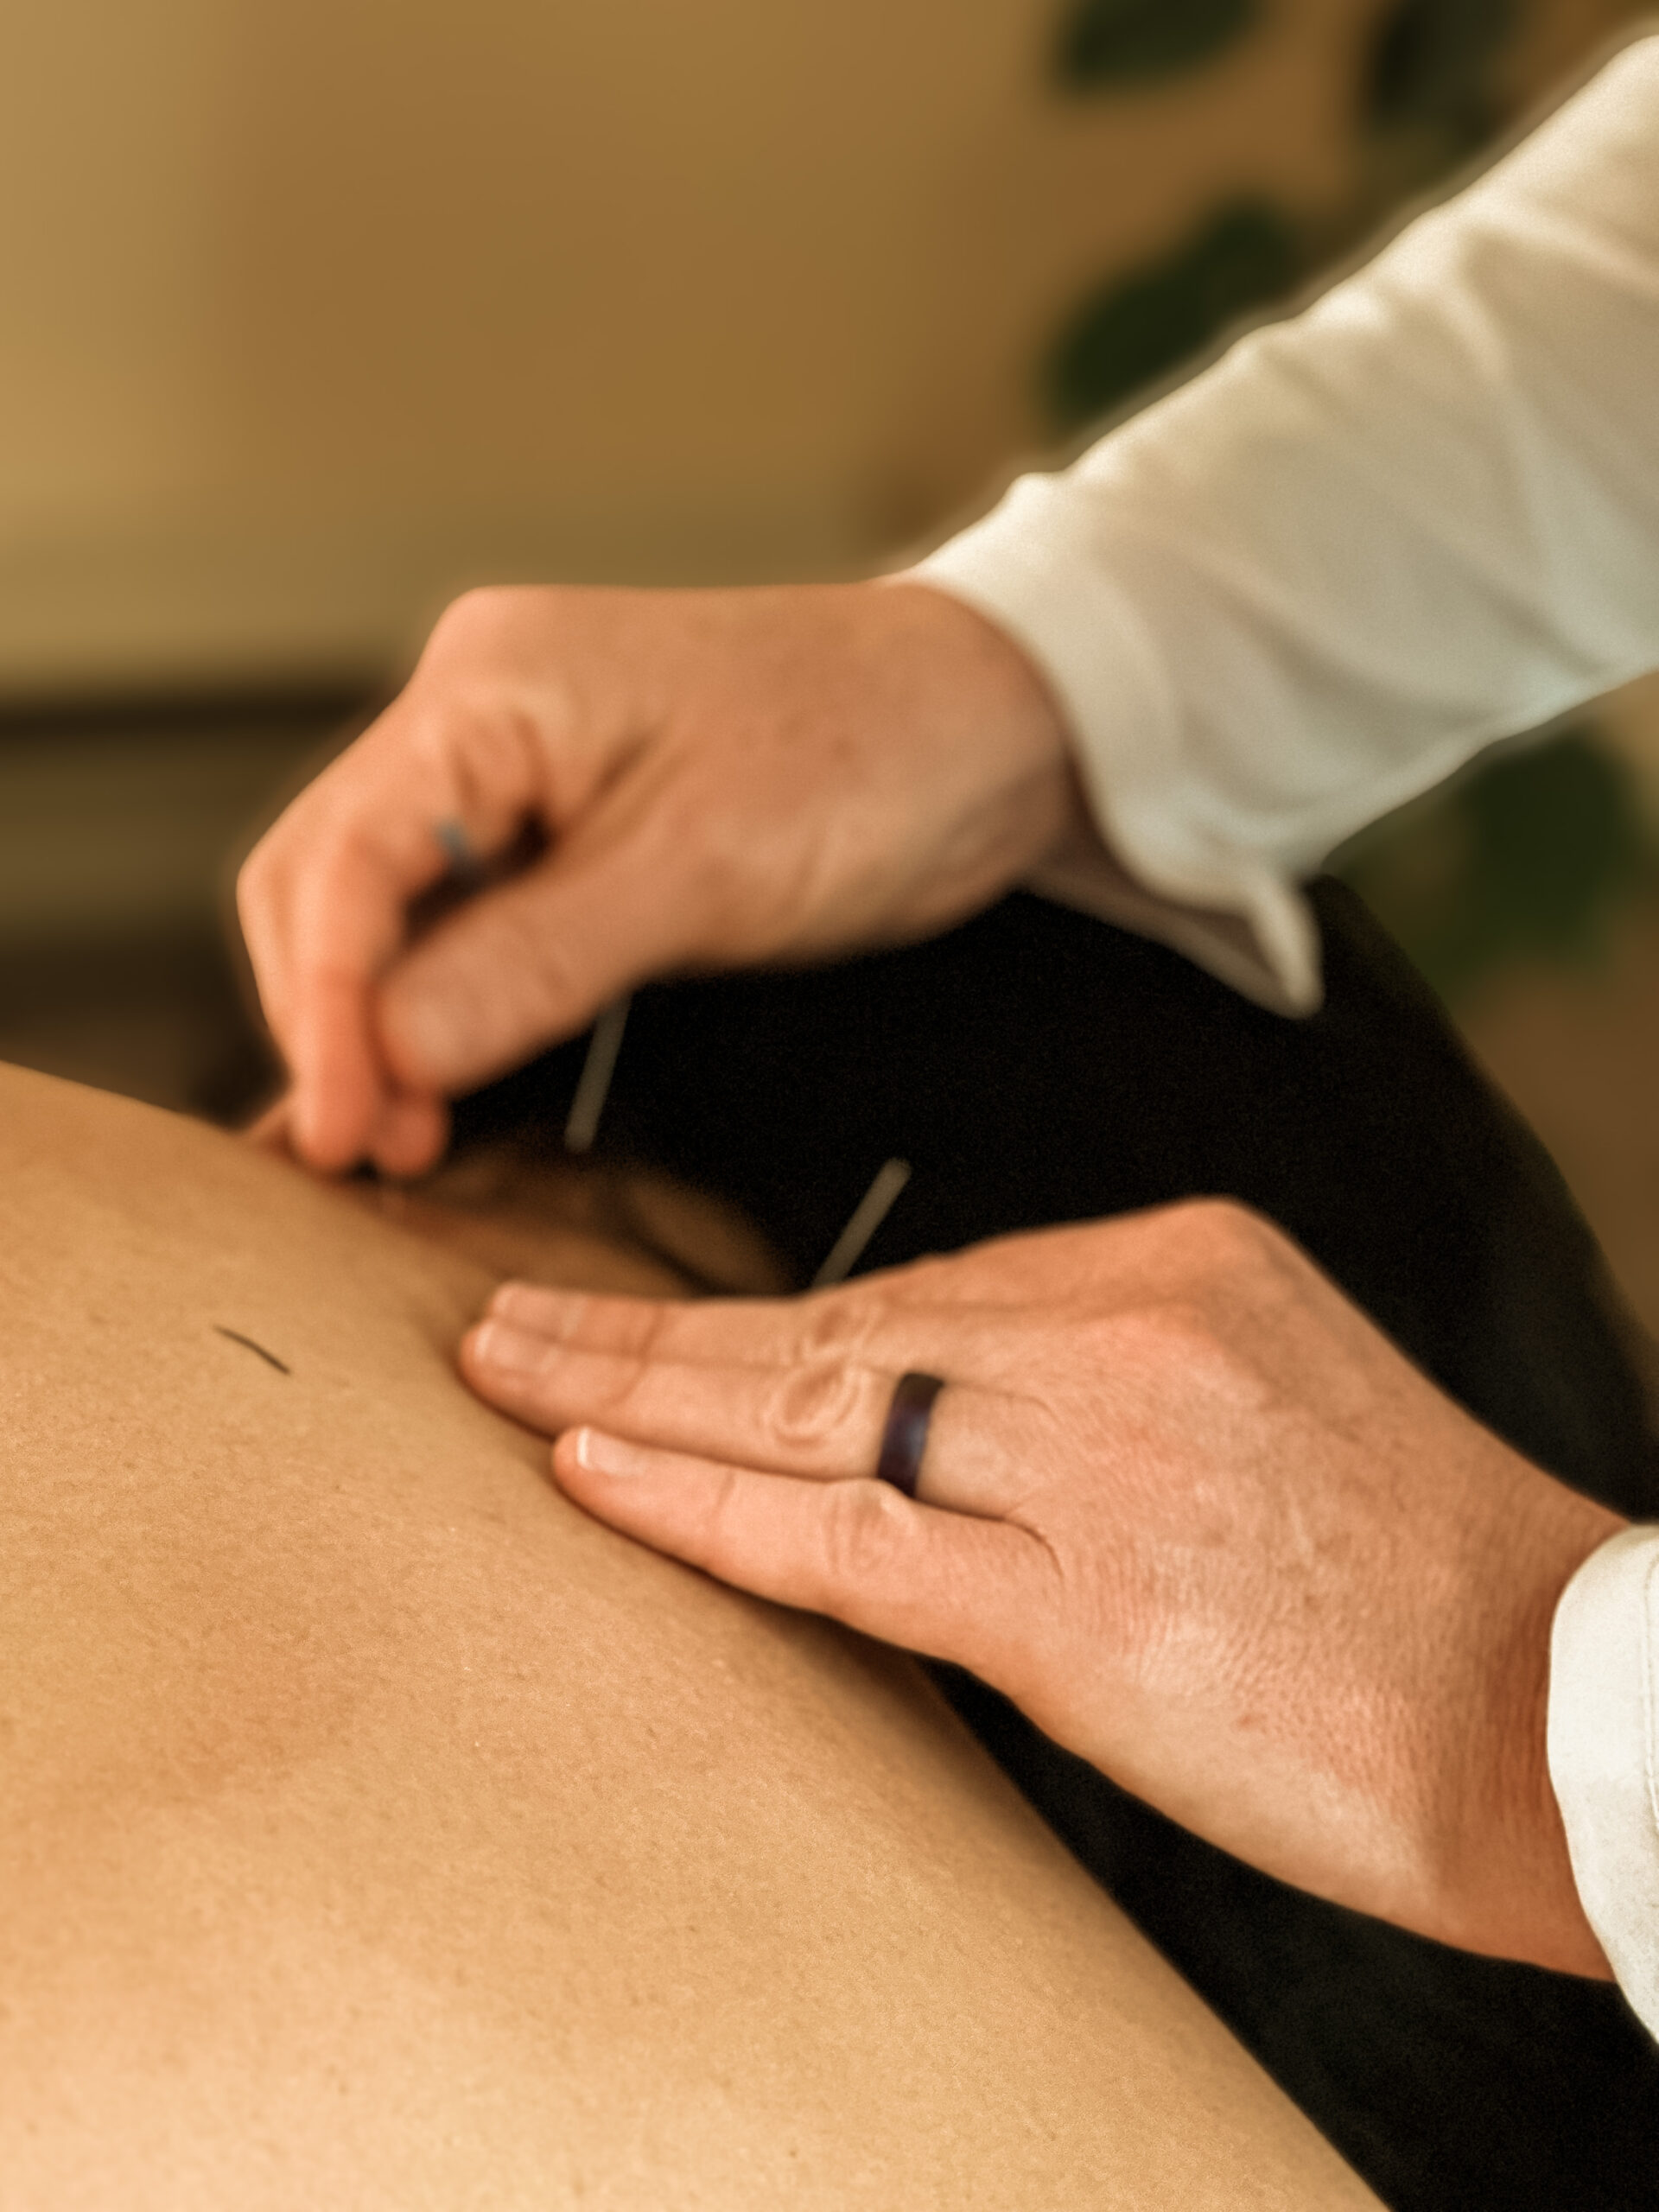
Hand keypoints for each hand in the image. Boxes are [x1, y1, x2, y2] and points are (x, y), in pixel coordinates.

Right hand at [237, 580, 1077, 1175]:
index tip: (337, 1129)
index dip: (320, 1007)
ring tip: (406, 1138)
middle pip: (333, 881)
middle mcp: (483, 713)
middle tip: (370, 1149)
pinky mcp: (572, 825)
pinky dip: (444, 1003)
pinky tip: (449, 1079)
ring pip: (389, 908)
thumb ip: (534, 960)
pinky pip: (465, 917)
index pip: (345, 858)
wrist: (996, 718)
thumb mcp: (702, 871)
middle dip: (334, 1019)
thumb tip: (390, 1052)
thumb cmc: (874, 753)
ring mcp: (521, 768)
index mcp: (493, 687)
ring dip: (380, 1023)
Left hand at [460, 1197, 1621, 1976]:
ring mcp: (1097, 1452)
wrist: (1557, 1708)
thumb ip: (1100, 1377)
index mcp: (1178, 1261)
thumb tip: (924, 1412)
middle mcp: (1127, 1325)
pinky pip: (847, 1535)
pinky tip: (591, 1472)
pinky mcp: (1078, 1601)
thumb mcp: (1262, 1401)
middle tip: (513, 1318)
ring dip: (639, 1392)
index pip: (919, 1286)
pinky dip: (703, 1502)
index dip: (766, 1321)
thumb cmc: (1411, 1576)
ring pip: (815, 1403)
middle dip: (656, 1327)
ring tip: (508, 1375)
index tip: (659, 1326)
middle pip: (837, 1318)